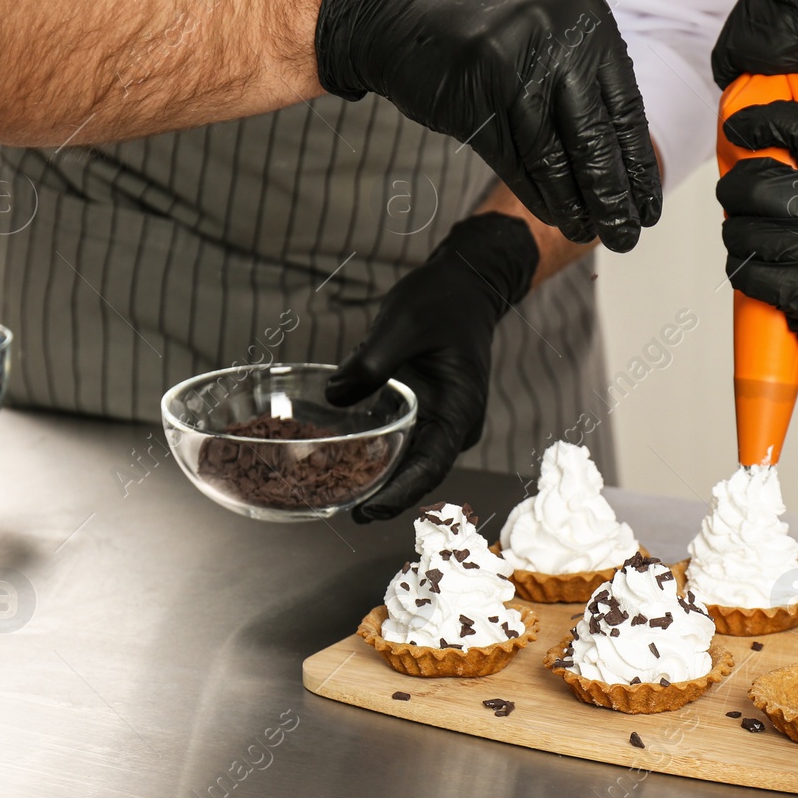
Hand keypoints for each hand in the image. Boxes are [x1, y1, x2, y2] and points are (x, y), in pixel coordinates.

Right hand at [315, 0, 660, 252]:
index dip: (638, 165)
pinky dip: (537, 193)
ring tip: (589, 233)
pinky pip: (515, 158)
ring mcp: (514, 62)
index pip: (626, 108)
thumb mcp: (547, 38)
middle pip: (594, 135)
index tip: (649, 206)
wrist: (396, 9)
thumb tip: (629, 160)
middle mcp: (558, 35)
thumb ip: (585, 83)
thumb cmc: (479, 34)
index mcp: (588, 18)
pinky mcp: (475, 92)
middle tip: (627, 235)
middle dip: (613, 195)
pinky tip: (553, 214)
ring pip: (554, 154)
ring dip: (574, 203)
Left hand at [326, 213, 538, 521]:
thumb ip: (371, 362)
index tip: (368, 510)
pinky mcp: (422, 410)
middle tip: (339, 506)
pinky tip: (337, 457)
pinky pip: (398, 440)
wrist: (464, 286)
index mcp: (460, 408)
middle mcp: (452, 423)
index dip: (400, 493)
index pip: (431, 465)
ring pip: (407, 460)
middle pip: (418, 472)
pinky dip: (372, 452)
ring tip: (333, 491)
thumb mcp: (401, 324)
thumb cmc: (442, 302)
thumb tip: (334, 397)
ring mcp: (438, 419)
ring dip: (375, 477)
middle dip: (382, 494)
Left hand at [717, 101, 797, 410]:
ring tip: (750, 241)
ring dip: (736, 237)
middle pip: (756, 185)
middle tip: (735, 199)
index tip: (738, 127)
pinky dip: (744, 271)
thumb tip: (749, 159)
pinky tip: (757, 271)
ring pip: (743, 232)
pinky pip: (748, 272)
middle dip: (733, 192)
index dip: (762, 121)